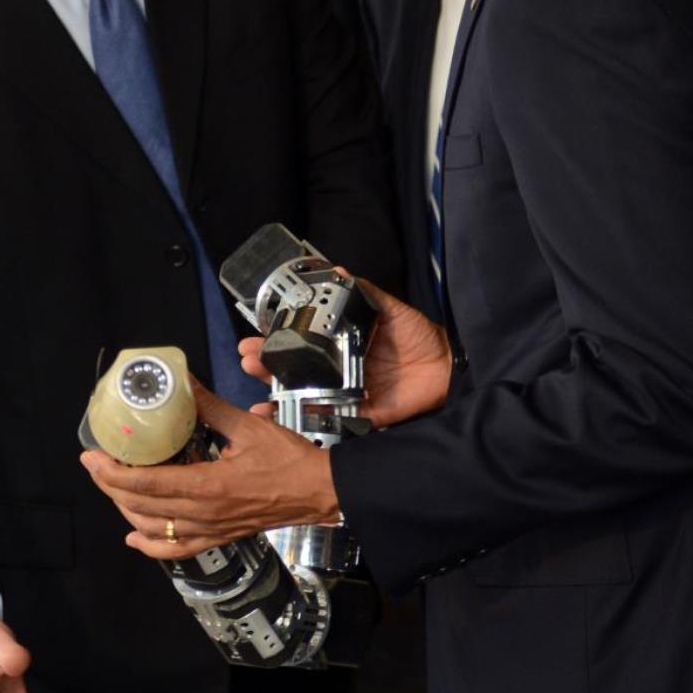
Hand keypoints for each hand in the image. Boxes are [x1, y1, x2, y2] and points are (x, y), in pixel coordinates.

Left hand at [81, 381, 339, 558]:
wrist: (318, 492)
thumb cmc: (288, 460)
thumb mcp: (248, 426)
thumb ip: (210, 407)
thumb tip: (184, 383)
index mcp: (206, 486)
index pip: (146, 484)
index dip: (112, 473)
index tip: (92, 457)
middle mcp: (202, 514)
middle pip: (141, 506)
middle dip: (111, 486)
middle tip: (96, 464)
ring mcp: (209, 530)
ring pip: (153, 529)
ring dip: (126, 510)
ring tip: (113, 487)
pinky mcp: (218, 538)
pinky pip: (176, 550)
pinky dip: (150, 546)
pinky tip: (134, 537)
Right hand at [237, 276, 452, 428]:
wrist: (446, 366)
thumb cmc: (417, 335)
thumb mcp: (388, 308)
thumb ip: (363, 292)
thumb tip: (336, 268)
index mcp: (342, 344)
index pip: (302, 342)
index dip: (277, 340)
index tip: (253, 336)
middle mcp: (339, 370)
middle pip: (295, 371)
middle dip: (267, 367)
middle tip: (246, 360)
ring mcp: (347, 394)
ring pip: (305, 397)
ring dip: (277, 397)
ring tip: (256, 394)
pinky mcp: (361, 416)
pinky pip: (330, 422)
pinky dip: (305, 424)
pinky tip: (280, 421)